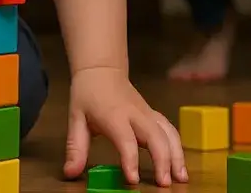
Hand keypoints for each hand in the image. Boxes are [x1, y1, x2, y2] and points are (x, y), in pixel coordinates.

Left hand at [63, 66, 186, 187]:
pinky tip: (179, 163)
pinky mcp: (153, 115)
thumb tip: (69, 173)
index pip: (126, 139)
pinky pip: (169, 129)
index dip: (130, 159)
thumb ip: (76, 147)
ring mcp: (147, 113)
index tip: (133, 180)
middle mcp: (135, 114)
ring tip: (181, 177)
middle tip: (165, 184)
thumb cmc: (88, 95)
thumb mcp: (76, 118)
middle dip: (163, 160)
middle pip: (155, 136)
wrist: (102, 69)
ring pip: (168, 132)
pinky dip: (177, 146)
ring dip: (177, 154)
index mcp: (114, 115)